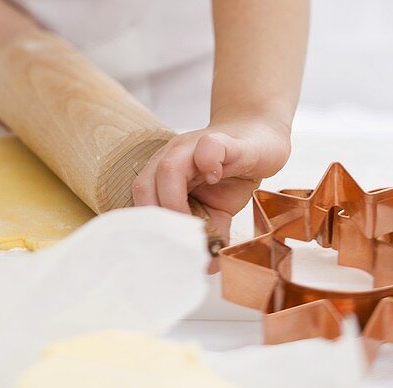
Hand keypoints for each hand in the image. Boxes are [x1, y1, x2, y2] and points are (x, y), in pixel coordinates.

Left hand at [132, 115, 290, 254]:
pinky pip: (209, 147)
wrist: (258, 137)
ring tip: (196, 224)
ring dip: (175, 201)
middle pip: (145, 183)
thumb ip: (209, 232)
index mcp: (167, 171)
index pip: (142, 196)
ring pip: (168, 167)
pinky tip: (217, 178)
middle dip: (159, 219)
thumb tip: (206, 264)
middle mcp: (175, 155)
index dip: (148, 225)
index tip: (162, 249)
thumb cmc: (233, 171)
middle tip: (180, 241)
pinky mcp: (226, 141)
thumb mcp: (218, 209)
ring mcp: (197, 145)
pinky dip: (208, 164)